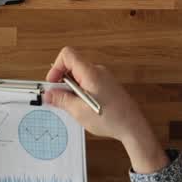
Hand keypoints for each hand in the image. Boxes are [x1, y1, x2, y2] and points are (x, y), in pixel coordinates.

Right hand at [43, 47, 167, 173]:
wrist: (132, 126)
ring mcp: (104, 77)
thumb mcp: (79, 111)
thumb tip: (49, 94)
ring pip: (79, 75)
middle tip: (60, 98)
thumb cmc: (112, 118)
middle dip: (62, 81)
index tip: (53, 83)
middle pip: (72, 65)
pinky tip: (83, 107)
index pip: (67, 55)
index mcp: (91, 73)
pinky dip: (81, 91)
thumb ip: (61, 100)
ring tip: (74, 106)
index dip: (56, 67)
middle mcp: (98, 71)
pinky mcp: (107, 85)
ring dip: (71, 88)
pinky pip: (88, 82)